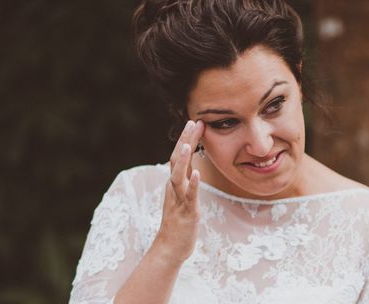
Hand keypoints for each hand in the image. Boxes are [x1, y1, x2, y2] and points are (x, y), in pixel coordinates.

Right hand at [156, 120, 204, 265]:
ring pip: (178, 176)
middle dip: (185, 141)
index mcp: (175, 182)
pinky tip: (197, 173)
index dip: (187, 139)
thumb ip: (186, 179)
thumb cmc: (179, 220)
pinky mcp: (186, 212)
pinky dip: (193, 184)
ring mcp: (179, 199)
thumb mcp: (183, 195)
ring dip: (182, 160)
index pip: (179, 156)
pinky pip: (189, 196)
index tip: (194, 121)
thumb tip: (191, 163)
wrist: (170, 247)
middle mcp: (174, 187)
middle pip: (177, 160)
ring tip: (188, 145)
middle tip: (192, 122)